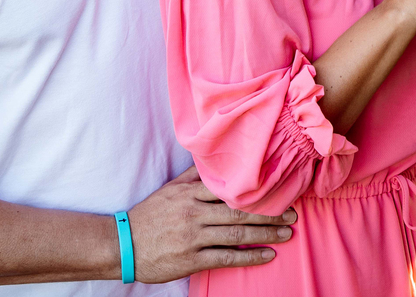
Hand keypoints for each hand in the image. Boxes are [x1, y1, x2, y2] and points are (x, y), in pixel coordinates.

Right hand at [127, 167, 295, 282]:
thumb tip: (213, 156)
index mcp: (189, 192)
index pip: (229, 188)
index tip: (279, 188)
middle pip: (238, 211)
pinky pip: (226, 257)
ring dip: (266, 234)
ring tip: (287, 233)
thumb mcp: (169, 189)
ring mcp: (193, 236)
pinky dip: (249, 257)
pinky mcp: (191, 259)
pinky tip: (268, 255)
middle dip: (269, 212)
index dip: (256, 189)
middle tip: (293, 213)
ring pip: (236, 234)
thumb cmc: (149, 215)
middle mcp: (193, 212)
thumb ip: (193, 175)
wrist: (123, 244)